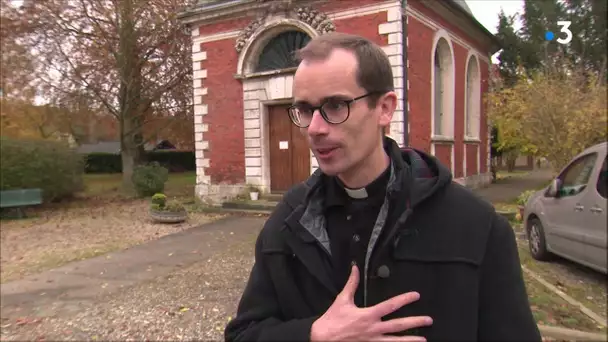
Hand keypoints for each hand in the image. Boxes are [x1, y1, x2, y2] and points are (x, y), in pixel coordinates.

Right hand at [310, 265, 431, 341]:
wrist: (322, 339)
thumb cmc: (332, 320)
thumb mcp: (342, 300)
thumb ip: (352, 284)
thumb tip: (355, 268)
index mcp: (368, 315)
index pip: (391, 305)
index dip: (405, 299)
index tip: (416, 296)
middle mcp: (373, 329)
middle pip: (398, 325)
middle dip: (415, 322)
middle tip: (428, 320)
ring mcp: (372, 341)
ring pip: (396, 341)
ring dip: (410, 340)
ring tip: (424, 340)